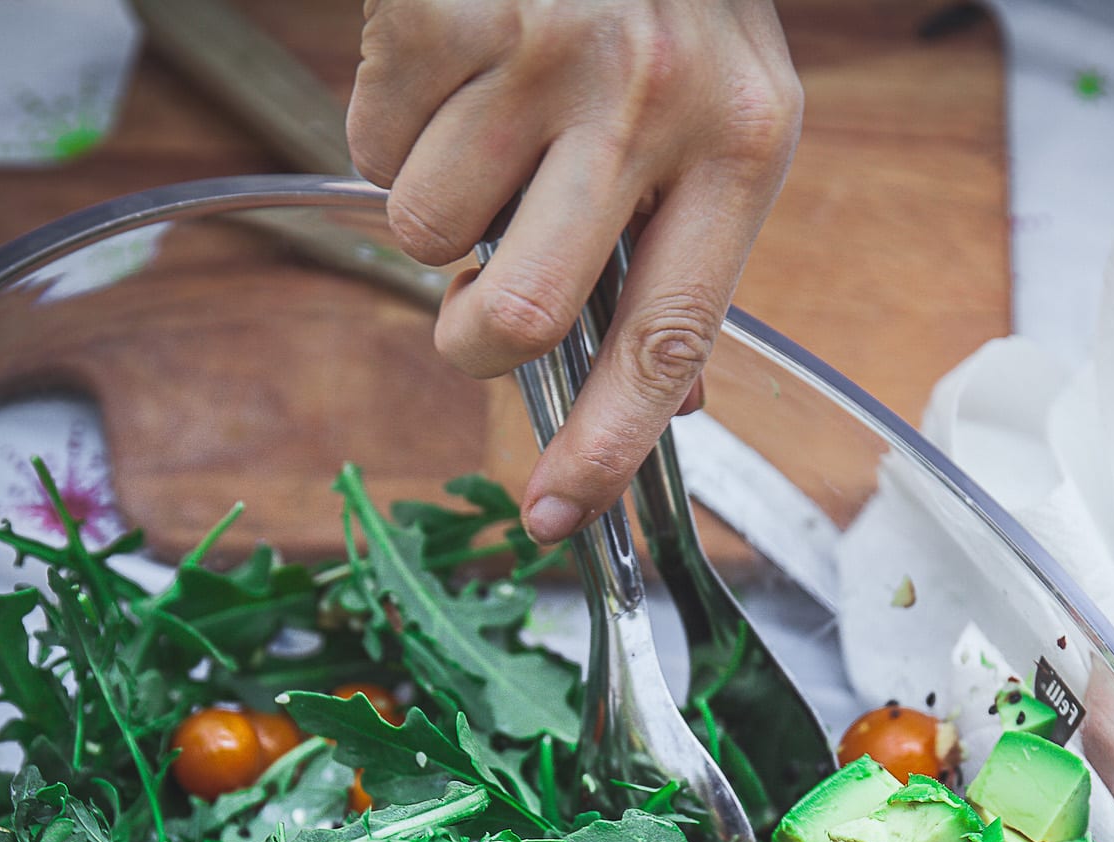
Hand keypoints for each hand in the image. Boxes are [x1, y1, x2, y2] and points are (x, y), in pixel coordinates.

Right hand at [347, 0, 801, 543]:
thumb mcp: (725, 104)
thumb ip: (692, 246)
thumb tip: (678, 394)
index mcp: (742, 143)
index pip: (669, 340)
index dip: (606, 448)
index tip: (557, 519)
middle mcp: (652, 99)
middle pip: (520, 318)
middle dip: (473, 339)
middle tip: (475, 302)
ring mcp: (545, 49)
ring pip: (426, 232)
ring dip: (432, 205)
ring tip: (479, 119)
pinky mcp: (445, 6)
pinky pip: (372, 143)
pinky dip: (390, 122)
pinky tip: (445, 60)